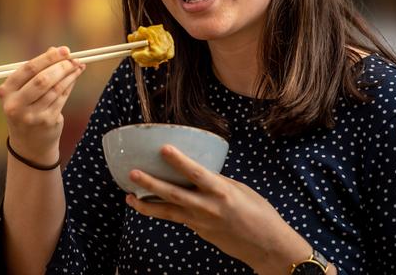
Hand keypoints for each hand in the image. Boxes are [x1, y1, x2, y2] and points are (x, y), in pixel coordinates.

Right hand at [0, 46, 84, 164]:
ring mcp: (32, 115)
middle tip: (73, 58)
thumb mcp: (23, 90)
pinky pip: (62, 98)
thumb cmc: (25, 109)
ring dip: (70, 74)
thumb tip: (55, 50)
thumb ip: (36, 70)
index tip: (64, 50)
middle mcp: (16, 105)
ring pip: (56, 89)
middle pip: (43, 79)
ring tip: (77, 65)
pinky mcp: (47, 122)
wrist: (28, 144)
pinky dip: (70, 84)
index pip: (28, 69)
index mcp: (7, 91)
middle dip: (61, 66)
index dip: (48, 58)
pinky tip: (75, 77)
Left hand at [125, 145, 314, 274]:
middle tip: (132, 173)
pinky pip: (176, 218)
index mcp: (222, 192)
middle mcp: (208, 207)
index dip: (179, 161)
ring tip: (128, 197)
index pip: (196, 173)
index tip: (163, 148)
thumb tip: (197, 173)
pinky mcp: (198, 231)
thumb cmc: (260, 214)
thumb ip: (216, 181)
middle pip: (173, 194)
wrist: (267, 247)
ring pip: (167, 212)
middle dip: (150, 184)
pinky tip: (148, 205)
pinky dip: (161, 211)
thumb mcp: (240, 189)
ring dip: (145, 205)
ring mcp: (201, 222)